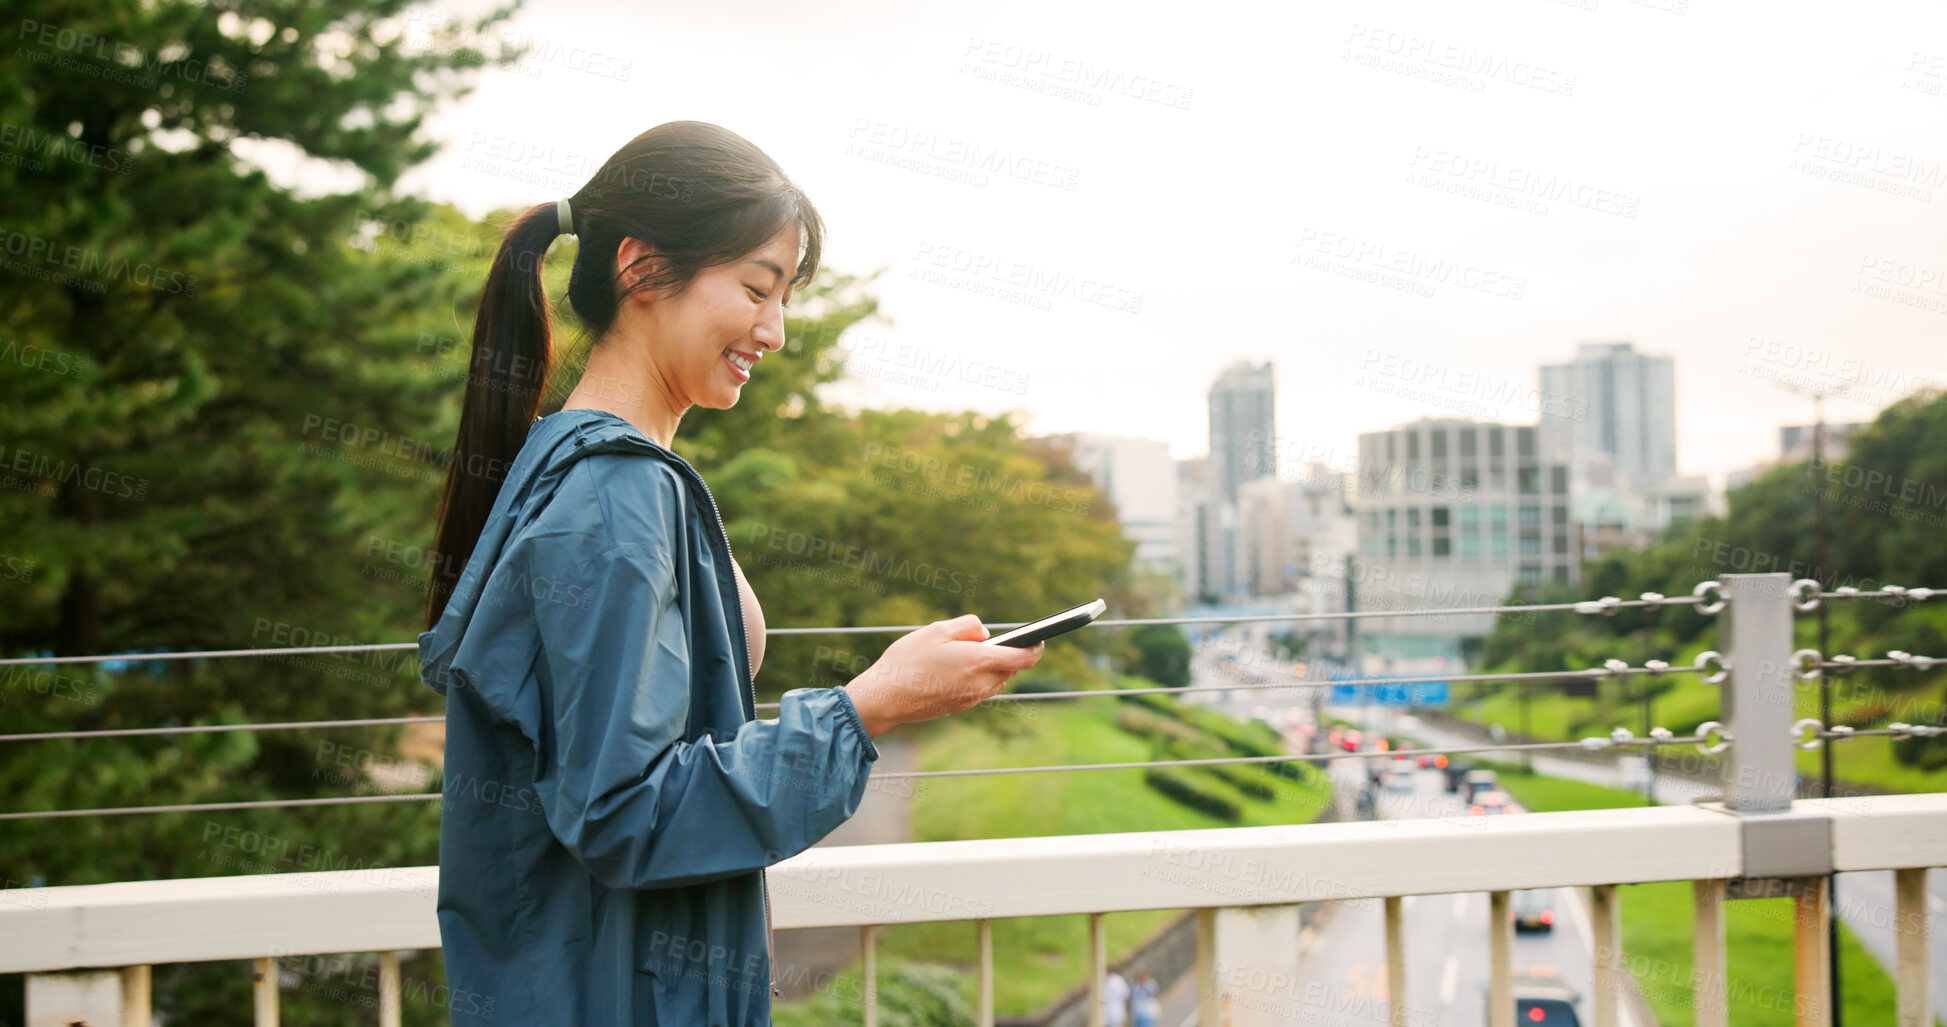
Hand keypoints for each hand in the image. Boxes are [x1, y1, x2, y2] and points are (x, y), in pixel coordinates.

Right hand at [843, 615, 1044, 736]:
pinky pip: (979, 691)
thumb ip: (968, 626)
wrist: (885, 698)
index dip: (1036, 647)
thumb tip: (986, 634)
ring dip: (990, 668)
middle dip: (1006, 655)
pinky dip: (975, 679)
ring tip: (964, 655)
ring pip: (995, 681)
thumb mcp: (936, 630)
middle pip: (1010, 669)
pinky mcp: (960, 708)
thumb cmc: (908, 661)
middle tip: (984, 642)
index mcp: (980, 662)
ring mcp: (971, 699)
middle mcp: (981, 684)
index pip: (1025, 658)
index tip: (1038, 639)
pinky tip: (952, 671)